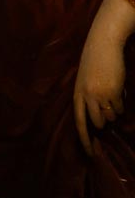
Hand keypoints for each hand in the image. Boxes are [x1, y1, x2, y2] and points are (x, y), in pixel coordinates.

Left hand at [73, 0, 129, 156]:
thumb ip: (90, 97)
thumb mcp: (86, 80)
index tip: (90, 153)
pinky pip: (120, 107)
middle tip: (108, 112)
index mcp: (76, 94)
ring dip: (114, 110)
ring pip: (110, 116)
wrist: (102, 44)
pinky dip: (121, 103)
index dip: (84, 138)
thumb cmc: (95, 62)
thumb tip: (103, 118)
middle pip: (95, 122)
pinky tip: (119, 90)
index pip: (79, 122)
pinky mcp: (112, 92)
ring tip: (113, 95)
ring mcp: (99, 95)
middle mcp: (85, 97)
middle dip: (104, 122)